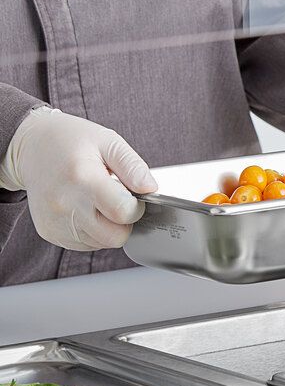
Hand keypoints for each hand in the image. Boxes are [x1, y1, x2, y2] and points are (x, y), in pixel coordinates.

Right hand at [0, 107, 156, 249]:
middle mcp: (65, 204)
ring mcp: (55, 222)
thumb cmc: (71, 141)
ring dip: (109, 227)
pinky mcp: (50, 232)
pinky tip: (86, 209)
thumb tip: (151, 189)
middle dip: (125, 221)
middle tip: (118, 200)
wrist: (31, 146)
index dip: (136, 206)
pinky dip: (94, 231)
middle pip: (115, 236)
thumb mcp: (108, 141)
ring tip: (99, 201)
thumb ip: (133, 166)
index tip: (131, 195)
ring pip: (102, 243)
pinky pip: (86, 244)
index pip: (123, 212)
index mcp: (83, 178)